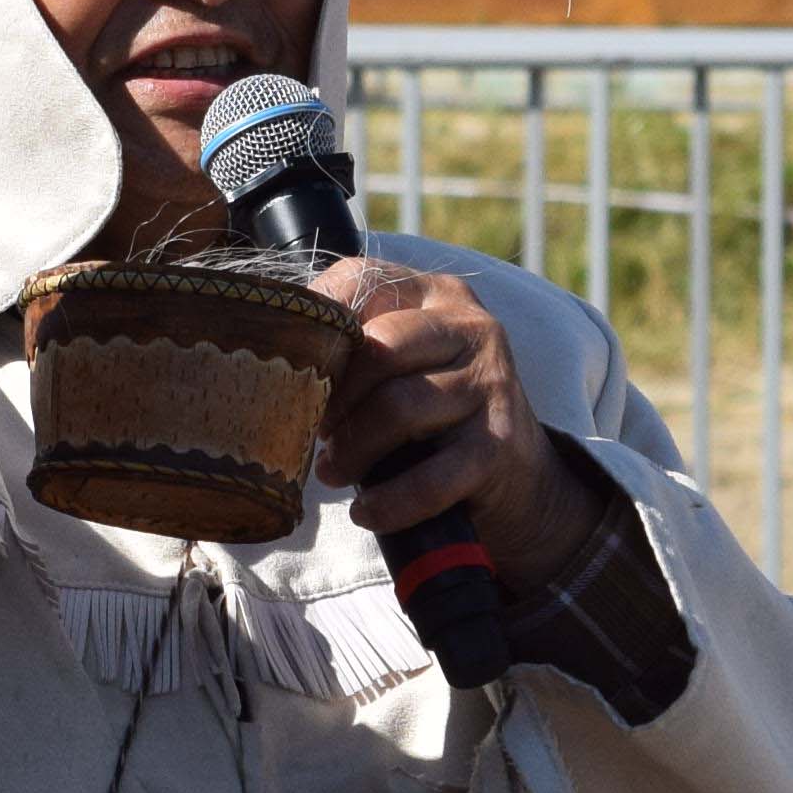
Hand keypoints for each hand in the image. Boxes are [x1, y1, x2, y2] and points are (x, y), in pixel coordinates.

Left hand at [313, 258, 602, 592]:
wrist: (519, 477)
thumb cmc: (434, 417)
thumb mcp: (401, 367)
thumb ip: (354, 352)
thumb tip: (272, 365)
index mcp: (437, 294)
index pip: (361, 281)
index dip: (317, 329)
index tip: (294, 372)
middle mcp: (471, 327)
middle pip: (380, 348)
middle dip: (335, 397)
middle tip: (314, 432)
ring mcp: (491, 384)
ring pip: (400, 408)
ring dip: (354, 450)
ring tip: (333, 472)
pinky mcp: (499, 445)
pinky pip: (430, 477)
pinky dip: (389, 501)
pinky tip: (367, 511)